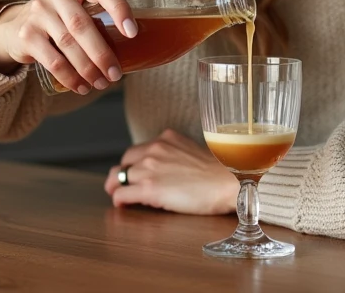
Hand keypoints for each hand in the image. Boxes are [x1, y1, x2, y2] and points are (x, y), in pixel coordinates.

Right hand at [0, 0, 137, 94]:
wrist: (14, 28)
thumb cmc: (59, 20)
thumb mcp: (77, 9)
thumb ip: (98, 18)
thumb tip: (134, 49)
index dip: (120, 9)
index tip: (132, 33)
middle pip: (83, 25)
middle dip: (102, 54)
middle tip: (115, 74)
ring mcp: (38, 11)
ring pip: (68, 45)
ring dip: (88, 69)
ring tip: (100, 84)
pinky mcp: (26, 34)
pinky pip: (53, 61)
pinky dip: (70, 77)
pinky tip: (81, 87)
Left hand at [104, 129, 238, 215]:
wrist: (228, 182)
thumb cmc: (218, 172)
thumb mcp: (192, 152)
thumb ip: (175, 154)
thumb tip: (169, 169)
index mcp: (166, 138)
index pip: (139, 149)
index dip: (134, 163)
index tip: (135, 172)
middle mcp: (154, 149)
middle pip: (125, 161)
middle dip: (123, 173)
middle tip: (122, 185)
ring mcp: (149, 168)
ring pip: (119, 176)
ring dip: (117, 187)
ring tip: (119, 196)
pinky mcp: (148, 188)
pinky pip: (122, 194)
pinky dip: (119, 200)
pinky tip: (122, 206)